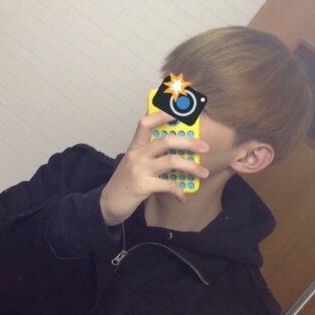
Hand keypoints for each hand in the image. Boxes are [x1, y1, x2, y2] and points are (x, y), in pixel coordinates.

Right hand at [99, 110, 209, 225]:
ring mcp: (139, 170)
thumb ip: (149, 154)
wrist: (109, 203)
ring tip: (204, 173)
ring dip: (192, 167)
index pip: (146, 123)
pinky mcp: (143, 186)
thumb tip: (177, 148)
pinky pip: (169, 185)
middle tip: (204, 147)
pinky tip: (183, 197)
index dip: (162, 115)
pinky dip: (179, 191)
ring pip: (172, 162)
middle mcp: (136, 155)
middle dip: (189, 142)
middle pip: (166, 141)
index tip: (179, 112)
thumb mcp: (134, 163)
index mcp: (135, 147)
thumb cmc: (126, 182)